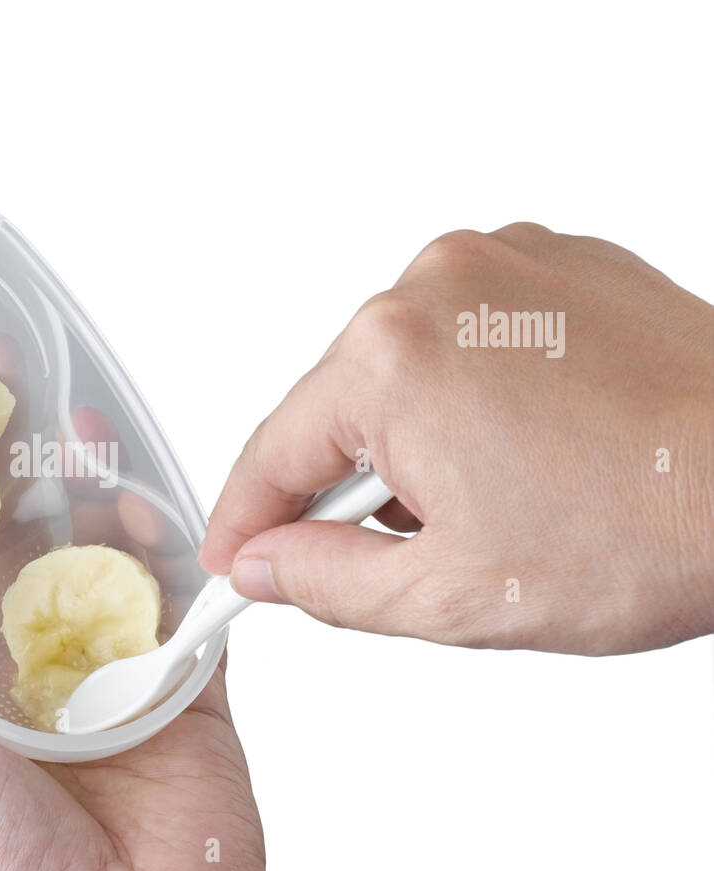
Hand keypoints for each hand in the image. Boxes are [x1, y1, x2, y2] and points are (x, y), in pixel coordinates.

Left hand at [0, 340, 267, 870]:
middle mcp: (36, 667)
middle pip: (28, 538)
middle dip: (15, 456)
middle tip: (4, 374)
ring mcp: (114, 669)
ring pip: (105, 551)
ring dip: (92, 484)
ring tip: (76, 421)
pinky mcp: (184, 684)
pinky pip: (182, 598)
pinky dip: (171, 545)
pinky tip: (142, 500)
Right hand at [200, 223, 713, 653]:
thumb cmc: (650, 527)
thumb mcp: (454, 596)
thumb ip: (326, 583)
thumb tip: (266, 563)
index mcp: (390, 359)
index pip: (274, 452)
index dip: (247, 522)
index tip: (236, 559)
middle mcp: (434, 285)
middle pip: (340, 408)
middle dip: (354, 489)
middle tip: (411, 553)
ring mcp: (500, 260)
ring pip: (404, 372)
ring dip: (419, 441)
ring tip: (502, 499)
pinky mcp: (556, 262)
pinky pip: (470, 335)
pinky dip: (474, 395)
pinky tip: (531, 450)